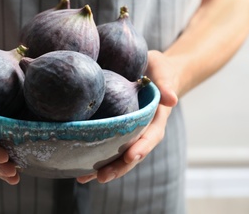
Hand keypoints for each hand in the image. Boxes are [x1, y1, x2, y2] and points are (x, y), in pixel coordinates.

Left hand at [77, 50, 178, 183]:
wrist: (150, 71)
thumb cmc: (158, 70)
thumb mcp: (164, 71)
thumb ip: (166, 83)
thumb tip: (171, 99)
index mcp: (156, 118)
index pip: (151, 136)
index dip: (142, 147)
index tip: (131, 157)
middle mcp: (142, 129)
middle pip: (132, 153)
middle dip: (118, 167)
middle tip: (101, 176)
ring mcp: (129, 131)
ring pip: (118, 154)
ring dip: (103, 167)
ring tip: (83, 178)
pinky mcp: (116, 128)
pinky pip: (106, 144)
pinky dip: (94, 154)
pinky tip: (77, 165)